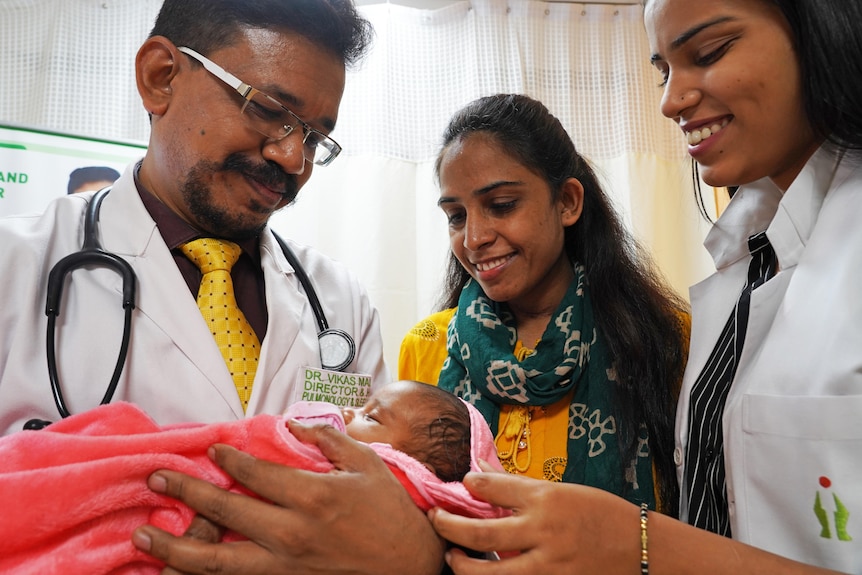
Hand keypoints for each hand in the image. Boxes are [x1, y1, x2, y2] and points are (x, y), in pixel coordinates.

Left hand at [132, 420, 445, 574]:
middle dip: (185, 494)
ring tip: (144, 538)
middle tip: (157, 479)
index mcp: (312, 497)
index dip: (228, 460)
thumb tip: (294, 424)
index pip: (255, 474)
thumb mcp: (368, 465)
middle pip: (223, 514)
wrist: (412, 569)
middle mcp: (291, 534)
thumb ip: (329, 440)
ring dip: (174, 550)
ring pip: (216, 563)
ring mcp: (285, 568)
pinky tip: (179, 573)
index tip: (214, 450)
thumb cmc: (392, 515)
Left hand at [428, 465, 638, 574]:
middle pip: (479, 533)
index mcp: (546, 499)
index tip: (463, 484)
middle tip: (435, 519)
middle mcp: (543, 531)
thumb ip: (519, 486)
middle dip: (447, 526)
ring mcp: (548, 565)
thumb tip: (480, 472)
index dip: (470, 485)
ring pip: (488, 573)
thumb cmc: (601, 514)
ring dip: (461, 565)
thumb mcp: (562, 491)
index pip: (492, 488)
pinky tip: (483, 572)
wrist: (642, 549)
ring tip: (451, 556)